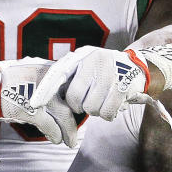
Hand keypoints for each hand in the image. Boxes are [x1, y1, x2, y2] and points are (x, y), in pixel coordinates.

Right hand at [0, 58, 78, 146]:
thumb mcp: (19, 76)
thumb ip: (35, 83)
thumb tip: (48, 96)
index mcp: (41, 67)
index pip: (67, 82)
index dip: (72, 99)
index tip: (74, 110)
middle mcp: (41, 76)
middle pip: (68, 98)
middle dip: (72, 118)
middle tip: (73, 131)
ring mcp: (35, 92)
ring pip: (62, 112)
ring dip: (68, 130)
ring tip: (69, 140)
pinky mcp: (26, 107)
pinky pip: (48, 123)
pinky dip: (55, 133)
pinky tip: (56, 140)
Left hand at [29, 46, 150, 121]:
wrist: (137, 66)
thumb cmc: (104, 71)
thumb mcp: (86, 67)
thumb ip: (69, 78)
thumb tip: (45, 98)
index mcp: (81, 57)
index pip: (58, 74)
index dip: (45, 90)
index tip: (34, 104)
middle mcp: (94, 61)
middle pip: (75, 99)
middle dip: (80, 106)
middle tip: (89, 101)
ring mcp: (109, 72)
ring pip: (91, 108)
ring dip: (97, 111)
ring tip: (104, 100)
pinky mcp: (123, 85)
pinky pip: (107, 112)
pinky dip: (109, 114)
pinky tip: (114, 105)